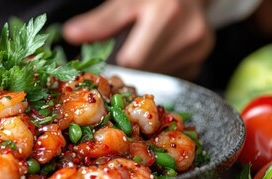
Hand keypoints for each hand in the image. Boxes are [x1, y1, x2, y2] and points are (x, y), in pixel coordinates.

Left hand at [63, 0, 213, 79]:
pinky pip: (171, 76)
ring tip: (140, 49)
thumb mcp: (124, 2)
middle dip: (129, 67)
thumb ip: (100, 22)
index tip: (106, 62)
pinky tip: (155, 52)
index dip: (116, 64)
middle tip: (120, 55)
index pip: (133, 60)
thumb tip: (71, 34)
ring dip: (144, 70)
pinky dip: (158, 69)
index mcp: (166, 14)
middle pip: (145, 71)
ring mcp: (199, 47)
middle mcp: (189, 32)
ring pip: (158, 77)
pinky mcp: (202, 56)